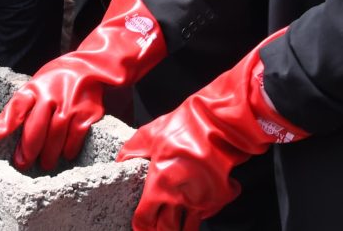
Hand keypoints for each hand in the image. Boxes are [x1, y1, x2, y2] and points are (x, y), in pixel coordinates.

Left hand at [0, 0, 167, 170]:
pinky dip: (69, 149)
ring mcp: (72, 104)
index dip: (5, 122)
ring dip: (48, 154)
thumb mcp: (32, 88)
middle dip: (27, 150)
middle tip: (22, 164)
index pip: (18, 105)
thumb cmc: (54, 82)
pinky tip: (65, 154)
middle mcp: (52, 94)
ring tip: (44, 163)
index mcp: (35, 87)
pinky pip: (76, 137)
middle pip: (36, 129)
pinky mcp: (89, 112)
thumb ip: (14, 111)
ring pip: (56, 136)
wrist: (88, 66)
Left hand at [117, 28, 307, 230]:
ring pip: (188, 228)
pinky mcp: (219, 197)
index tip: (140, 226)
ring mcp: (201, 201)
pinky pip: (209, 213)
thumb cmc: (186, 126)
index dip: (141, 225)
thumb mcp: (151, 133)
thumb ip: (133, 150)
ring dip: (181, 229)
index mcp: (159, 185)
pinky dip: (204, 213)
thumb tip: (121, 160)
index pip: (145, 218)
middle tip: (157, 228)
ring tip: (176, 227)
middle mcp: (180, 198)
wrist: (221, 123)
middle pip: (166, 229)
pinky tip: (199, 206)